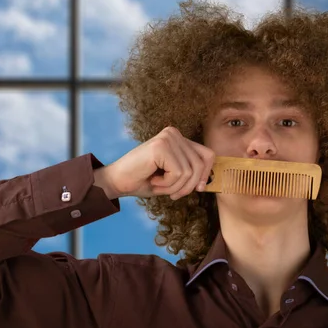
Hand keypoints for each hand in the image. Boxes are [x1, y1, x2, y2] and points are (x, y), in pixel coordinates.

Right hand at [94, 126, 215, 199]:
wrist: (117, 182)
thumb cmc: (144, 180)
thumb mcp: (174, 177)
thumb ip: (191, 173)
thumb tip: (210, 180)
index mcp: (178, 138)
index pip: (207, 154)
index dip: (207, 174)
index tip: (200, 189)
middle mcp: (174, 133)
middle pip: (200, 164)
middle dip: (189, 186)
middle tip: (173, 194)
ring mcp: (167, 138)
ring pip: (189, 172)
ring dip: (175, 187)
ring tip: (159, 185)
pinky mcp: (161, 146)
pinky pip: (178, 173)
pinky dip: (168, 185)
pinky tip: (154, 181)